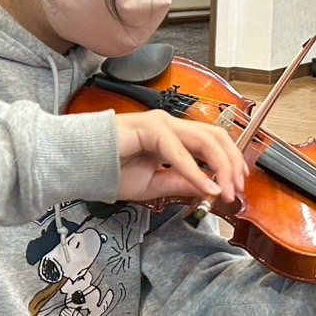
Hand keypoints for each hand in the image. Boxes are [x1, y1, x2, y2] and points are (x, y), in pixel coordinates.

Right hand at [113, 109, 245, 204]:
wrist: (79, 166)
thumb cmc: (110, 171)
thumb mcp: (155, 184)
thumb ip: (182, 183)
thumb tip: (210, 187)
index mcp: (174, 136)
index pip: (212, 142)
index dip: (230, 162)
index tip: (236, 186)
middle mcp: (171, 125)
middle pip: (216, 137)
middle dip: (232, 164)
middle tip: (235, 190)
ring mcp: (161, 124)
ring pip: (205, 140)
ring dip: (220, 167)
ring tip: (224, 190)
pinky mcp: (150, 129)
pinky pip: (179, 151)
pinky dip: (195, 171)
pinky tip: (204, 187)